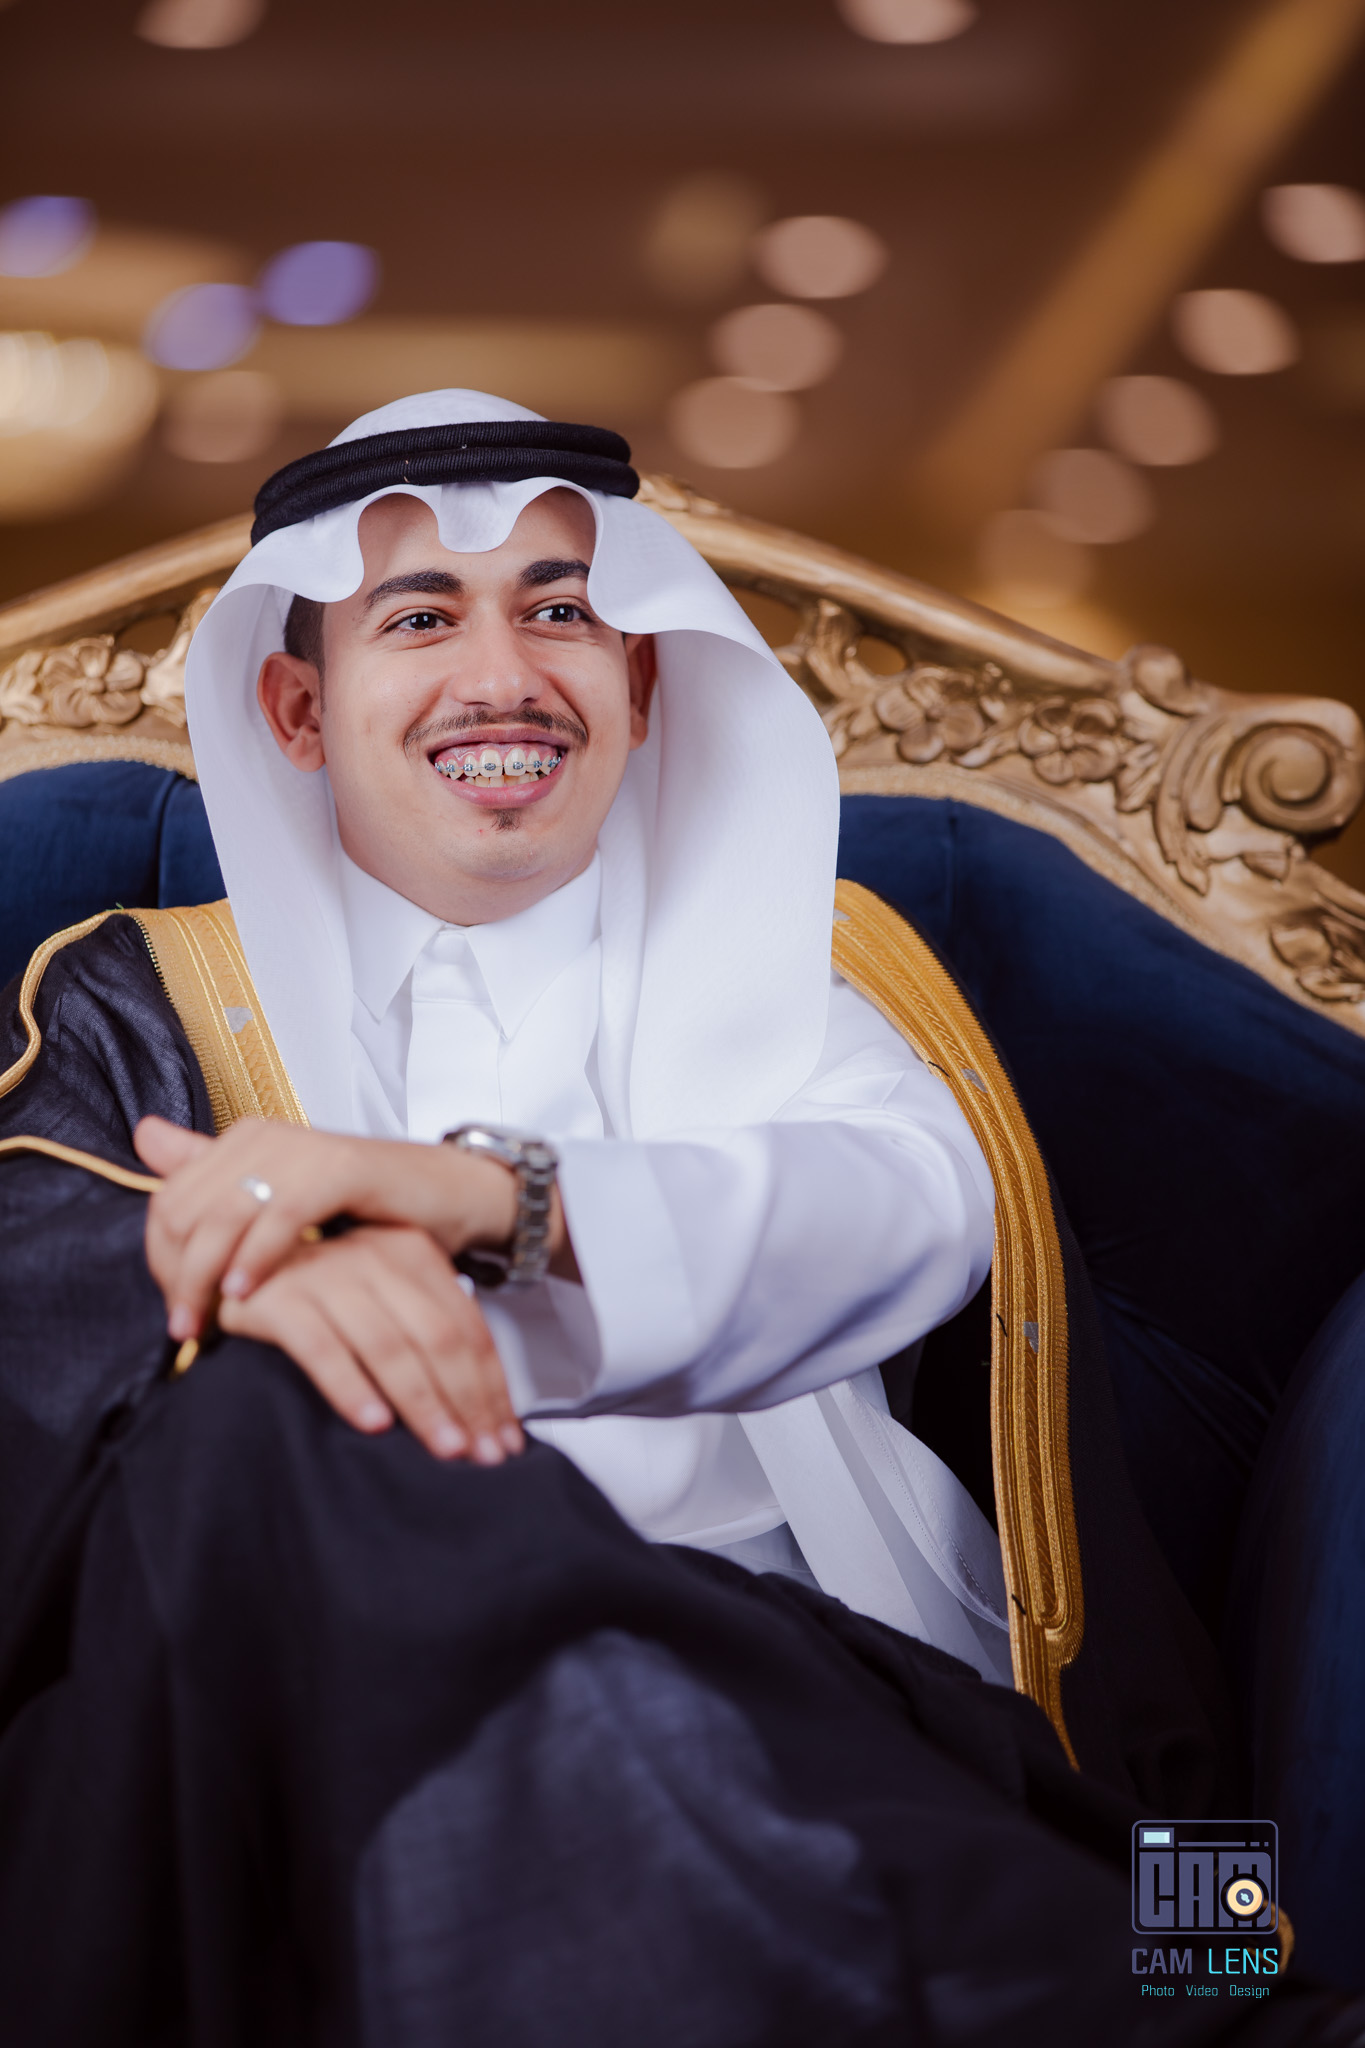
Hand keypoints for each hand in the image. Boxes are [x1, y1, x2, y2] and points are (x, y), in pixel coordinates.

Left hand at [134, 1116, 572, 1341]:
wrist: (448, 1197)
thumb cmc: (367, 1208)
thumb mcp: (284, 1203)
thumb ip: (215, 1178)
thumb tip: (143, 1135)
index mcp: (245, 1140)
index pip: (169, 1200)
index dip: (160, 1260)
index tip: (175, 1311)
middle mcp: (264, 1136)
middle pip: (184, 1209)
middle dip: (176, 1275)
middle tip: (186, 1328)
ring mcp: (301, 1149)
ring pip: (221, 1216)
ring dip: (204, 1277)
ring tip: (206, 1325)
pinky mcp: (339, 1168)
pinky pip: (279, 1217)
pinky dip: (255, 1258)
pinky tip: (245, 1294)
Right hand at [217, 1224, 522, 1463]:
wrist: (225, 1266)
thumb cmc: (313, 1295)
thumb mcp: (379, 1300)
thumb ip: (422, 1332)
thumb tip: (481, 1408)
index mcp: (411, 1253)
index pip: (468, 1327)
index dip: (492, 1387)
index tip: (506, 1438)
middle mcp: (374, 1256)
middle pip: (438, 1338)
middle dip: (468, 1402)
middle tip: (484, 1456)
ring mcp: (325, 1273)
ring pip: (389, 1345)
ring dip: (423, 1403)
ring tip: (445, 1449)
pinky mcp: (276, 1297)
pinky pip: (321, 1348)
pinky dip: (351, 1387)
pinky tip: (373, 1422)